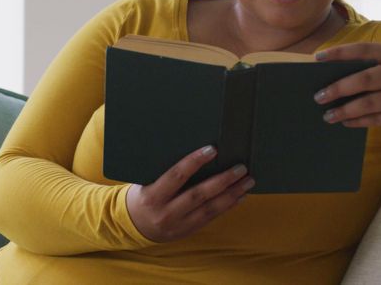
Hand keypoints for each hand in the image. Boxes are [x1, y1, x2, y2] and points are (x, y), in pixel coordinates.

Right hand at [125, 145, 253, 242]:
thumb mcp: (146, 181)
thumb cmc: (143, 194)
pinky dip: (227, 206)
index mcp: (153, 196)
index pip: (176, 176)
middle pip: (199, 195)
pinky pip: (211, 218)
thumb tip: (196, 151)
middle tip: (241, 168)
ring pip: (209, 209)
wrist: (133, 226)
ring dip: (231, 194)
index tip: (212, 149)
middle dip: (222, 181)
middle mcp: (166, 212)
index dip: (194, 162)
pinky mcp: (188, 231)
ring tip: (247, 181)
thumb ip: (167, 172)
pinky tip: (239, 196)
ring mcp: (178, 224)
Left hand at [314, 43, 380, 134]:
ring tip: (328, 115)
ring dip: (346, 110)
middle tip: (319, 96)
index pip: (365, 49)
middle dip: (339, 88)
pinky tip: (346, 122)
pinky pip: (378, 119)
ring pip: (370, 103)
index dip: (340, 52)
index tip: (318, 58)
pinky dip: (359, 121)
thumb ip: (373, 65)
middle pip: (366, 78)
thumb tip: (333, 75)